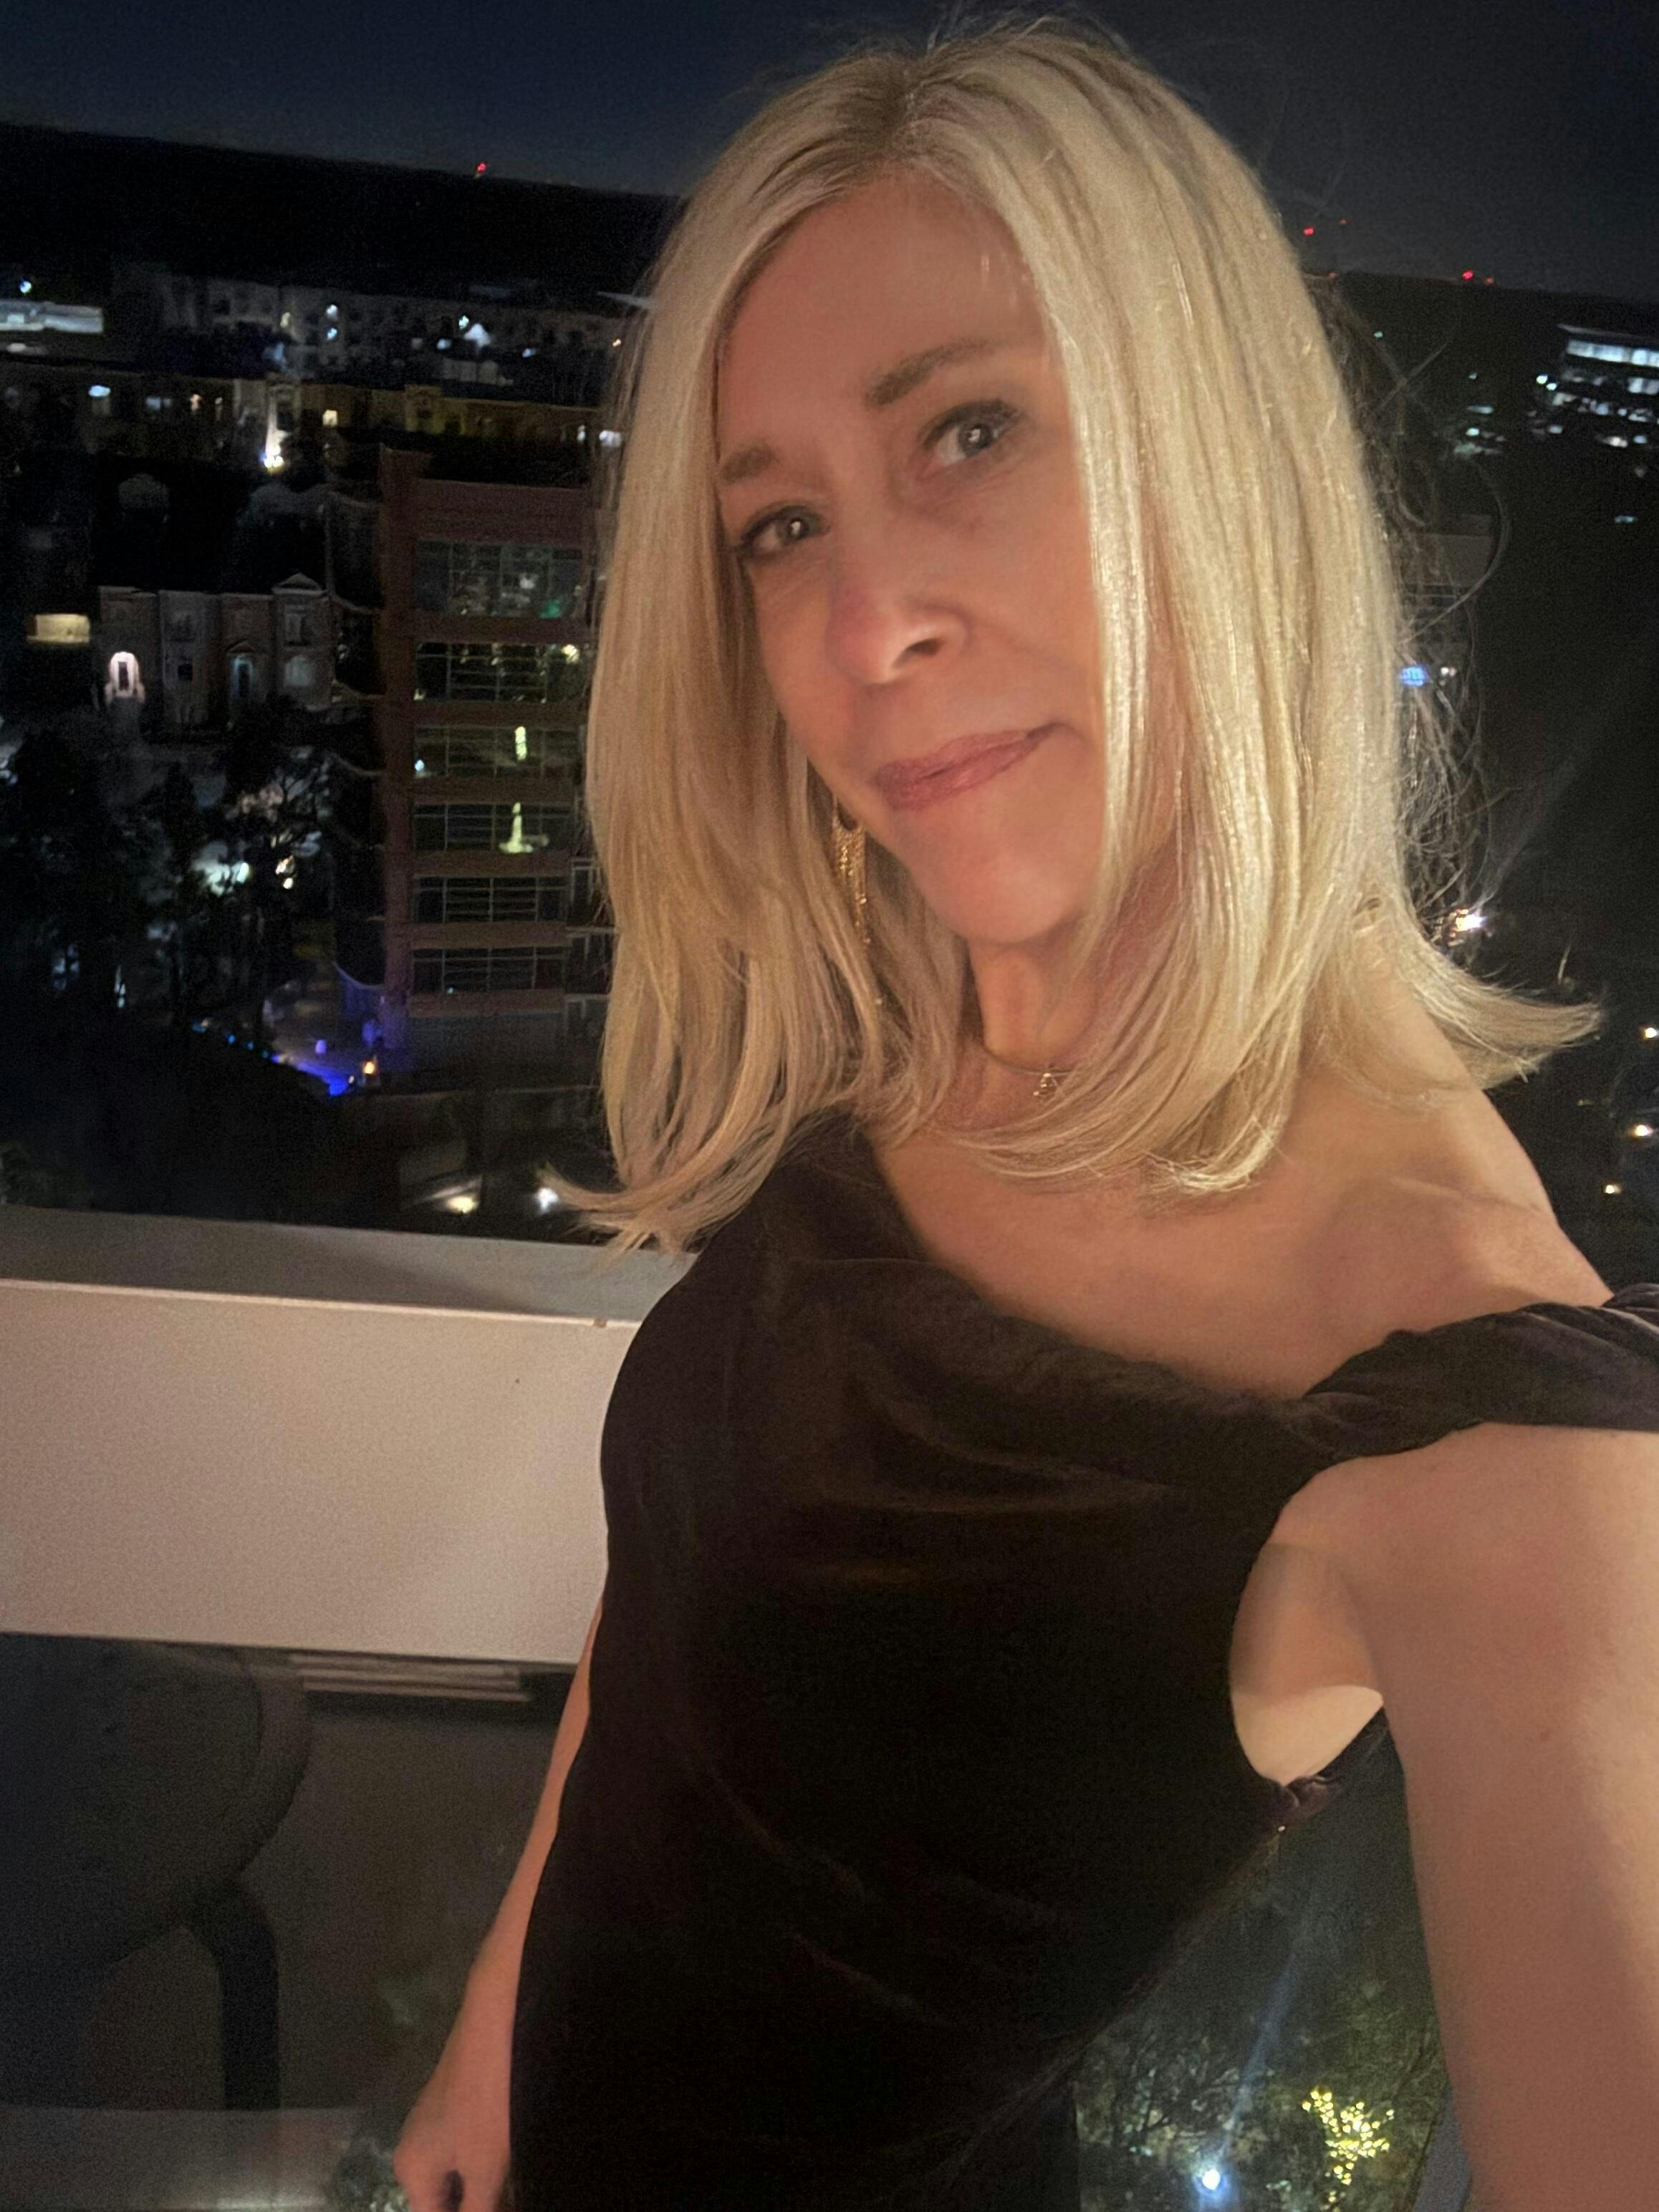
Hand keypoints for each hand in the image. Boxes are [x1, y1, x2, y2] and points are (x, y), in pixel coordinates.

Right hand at [392, 1951, 517, 2211]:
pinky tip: (518, 2164)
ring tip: (517, 2186)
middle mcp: (416, 2148)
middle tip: (514, 2195)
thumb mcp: (484, 2171)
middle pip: (446, 2199)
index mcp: (411, 2170)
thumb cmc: (487, 2102)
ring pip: (462, 2174)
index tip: (501, 2205)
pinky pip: (471, 2149)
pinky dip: (492, 2163)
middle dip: (478, 2204)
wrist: (497, 2020)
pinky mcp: (460, 2102)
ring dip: (488, 2187)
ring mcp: (437, 2122)